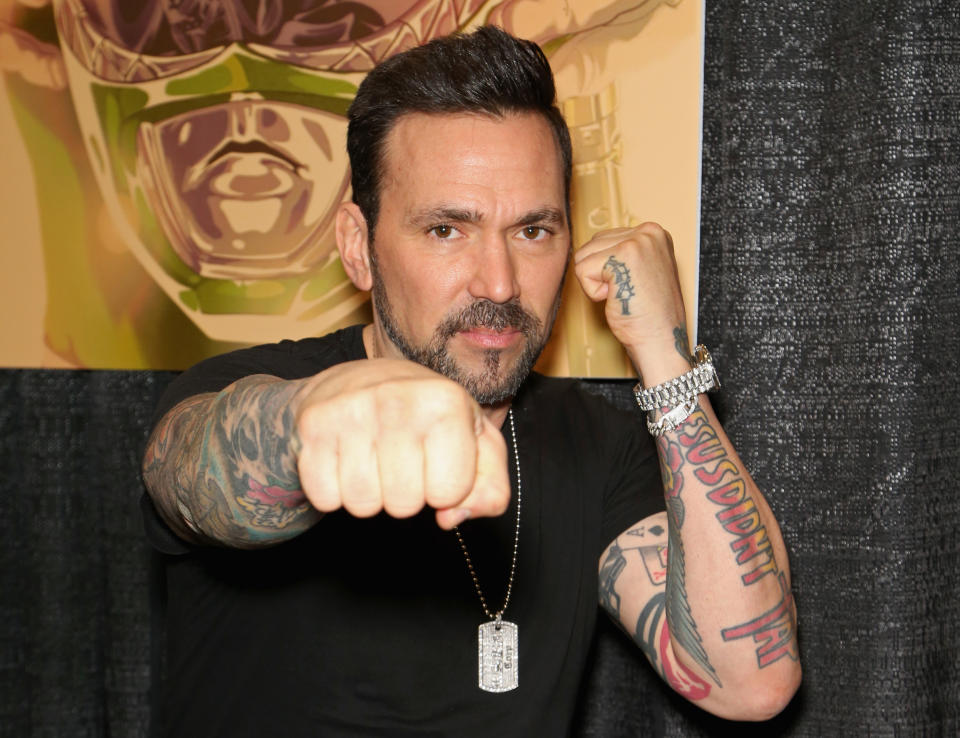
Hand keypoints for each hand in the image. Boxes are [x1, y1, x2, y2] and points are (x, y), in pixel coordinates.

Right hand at [294, 359, 510, 528]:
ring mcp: (351, 409)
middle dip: (405, 495)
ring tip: (374, 460)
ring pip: (362, 505)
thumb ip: (490, 489)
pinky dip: (334, 492)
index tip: (436, 461)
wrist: (360, 382)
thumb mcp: (476, 444)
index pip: (450, 492)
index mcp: (446, 401)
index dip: (444, 488)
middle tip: (401, 462)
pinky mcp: (313, 424)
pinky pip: (325, 497)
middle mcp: (398, 399)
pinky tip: (345, 461)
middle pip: (404, 504)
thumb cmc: (428, 419)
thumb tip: (451, 517)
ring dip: (370, 496)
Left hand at [573, 223, 692, 383]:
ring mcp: (637, 241)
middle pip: (591, 245)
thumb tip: (594, 246)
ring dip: (596, 282)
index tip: (633, 286)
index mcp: (654, 233)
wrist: (661, 340)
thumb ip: (624, 253)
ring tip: (623, 294)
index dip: (608, 270)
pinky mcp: (622, 256)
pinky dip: (593, 292)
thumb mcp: (642, 271)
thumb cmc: (650, 315)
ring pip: (583, 256)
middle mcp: (648, 232)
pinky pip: (582, 271)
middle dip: (600, 274)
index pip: (605, 240)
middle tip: (628, 292)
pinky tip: (617, 298)